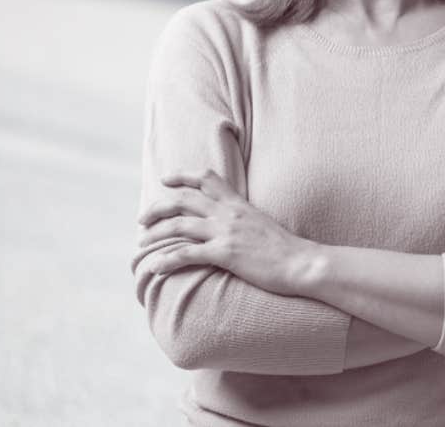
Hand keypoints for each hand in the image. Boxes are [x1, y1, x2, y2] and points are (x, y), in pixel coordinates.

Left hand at [138, 168, 317, 295]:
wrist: (302, 262)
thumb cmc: (285, 248)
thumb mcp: (261, 222)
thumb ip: (242, 217)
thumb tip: (227, 221)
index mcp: (238, 203)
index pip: (206, 178)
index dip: (181, 176)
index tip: (165, 180)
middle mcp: (229, 213)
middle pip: (183, 200)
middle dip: (157, 208)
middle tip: (142, 220)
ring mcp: (226, 232)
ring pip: (179, 225)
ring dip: (154, 234)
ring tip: (141, 244)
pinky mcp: (226, 253)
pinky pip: (187, 254)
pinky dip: (166, 260)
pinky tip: (155, 267)